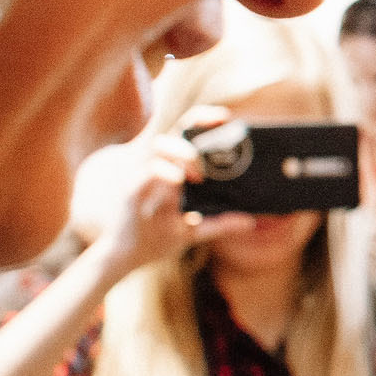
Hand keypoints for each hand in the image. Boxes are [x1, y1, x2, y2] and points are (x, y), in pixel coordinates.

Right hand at [78, 133, 250, 286]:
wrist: (125, 258)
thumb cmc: (157, 240)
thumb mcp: (193, 231)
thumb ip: (219, 224)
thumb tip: (249, 222)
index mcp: (171, 172)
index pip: (184, 136)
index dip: (202, 121)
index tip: (226, 117)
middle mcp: (155, 170)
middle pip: (171, 136)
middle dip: (195, 130)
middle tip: (218, 147)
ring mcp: (141, 180)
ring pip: (157, 149)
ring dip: (181, 153)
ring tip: (200, 172)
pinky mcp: (131, 193)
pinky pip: (145, 175)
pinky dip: (163, 173)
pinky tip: (178, 180)